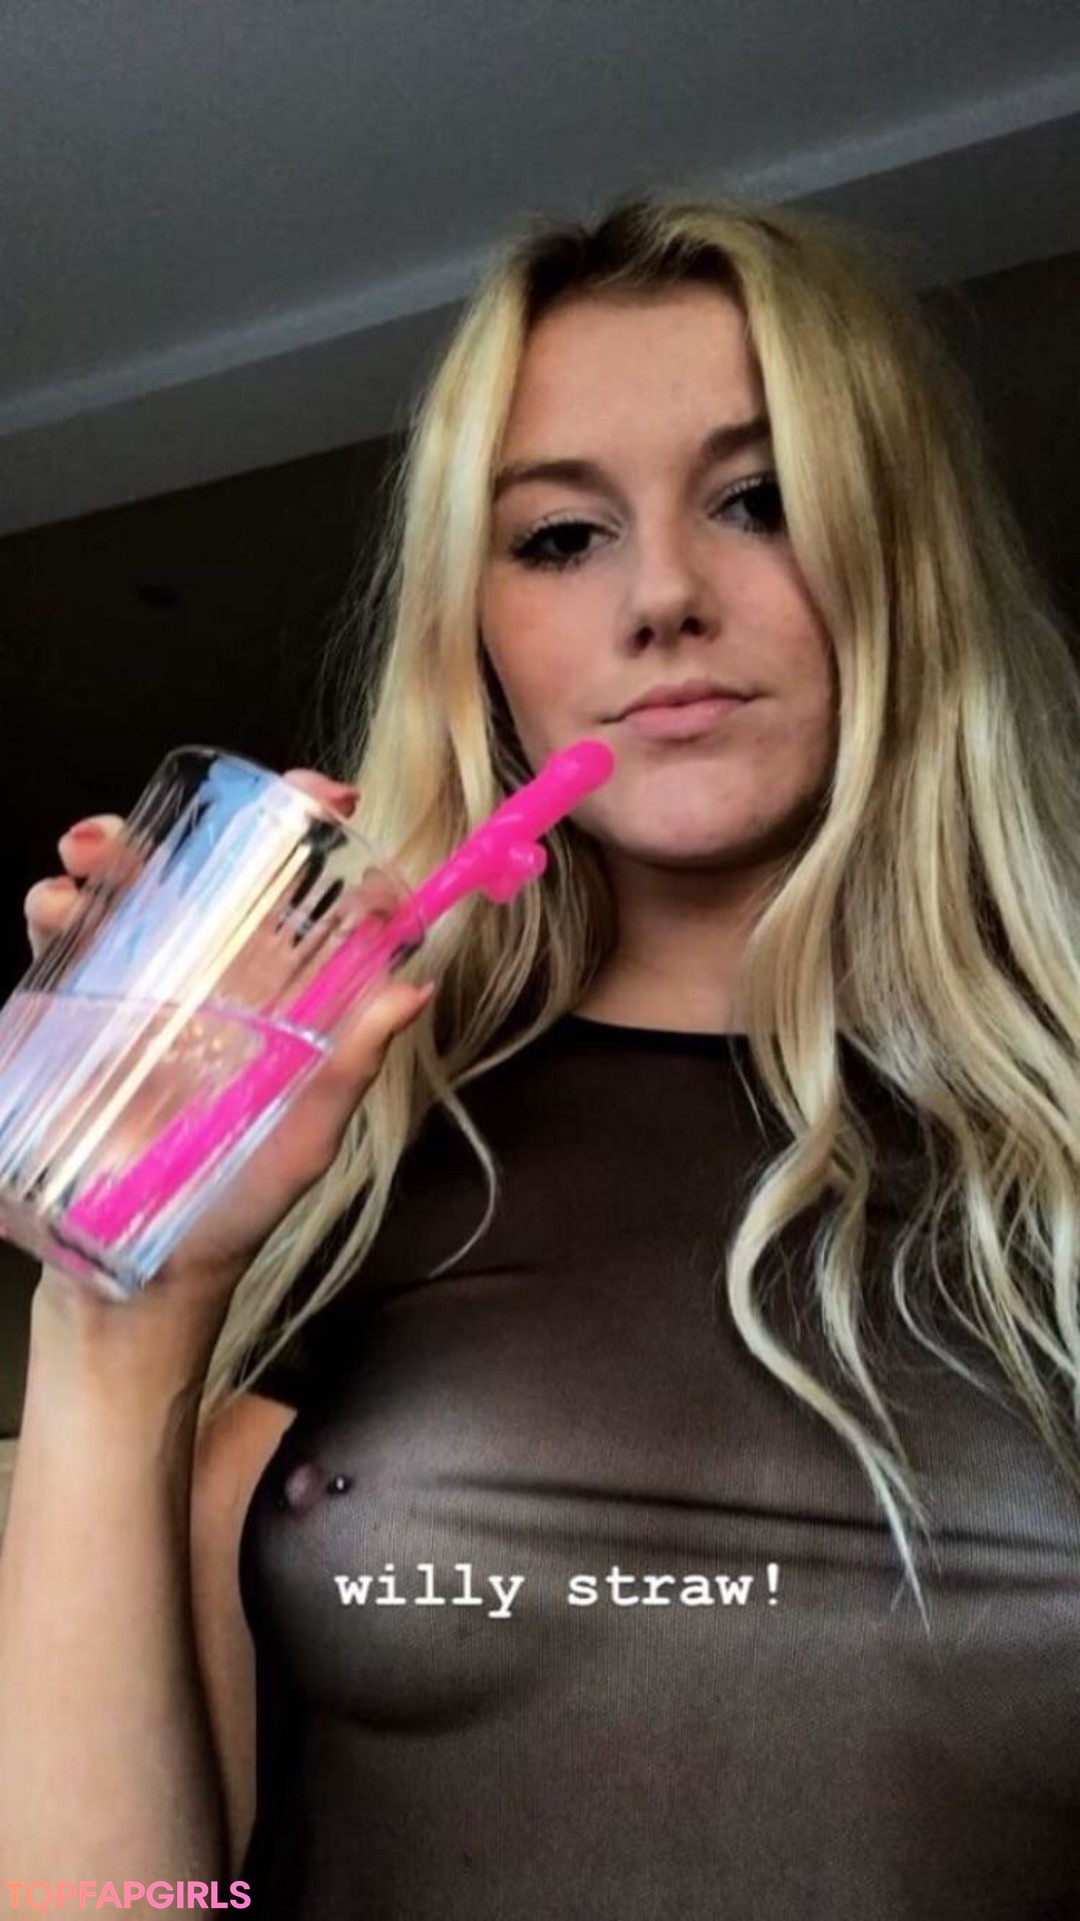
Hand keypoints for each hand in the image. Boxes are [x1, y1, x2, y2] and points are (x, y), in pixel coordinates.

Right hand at [23, 770, 434, 1318]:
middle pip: (201, 874)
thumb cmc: (235, 1210)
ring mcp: (142, 997)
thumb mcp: (304, 1141)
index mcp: (277, 996)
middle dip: (180, 828)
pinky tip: (54, 910)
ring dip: (103, 856)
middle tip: (170, 818)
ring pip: (124, 895)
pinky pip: (65, 945)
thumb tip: (414, 988)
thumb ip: (350, 1068)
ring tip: (85, 857)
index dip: (313, 835)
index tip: (324, 799)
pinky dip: (53, 908)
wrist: (137, 1278)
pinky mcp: (80, 1021)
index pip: (300, 894)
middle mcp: (213, 982)